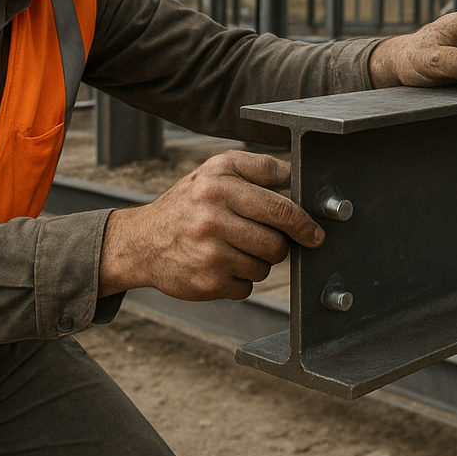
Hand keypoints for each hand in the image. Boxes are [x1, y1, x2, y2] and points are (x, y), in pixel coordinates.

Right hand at [99, 150, 323, 300]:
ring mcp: (209, 251)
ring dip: (257, 261)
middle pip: (277, 241)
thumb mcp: (216, 170)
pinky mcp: (207, 282)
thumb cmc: (188, 203)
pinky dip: (240, 280)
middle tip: (262, 238)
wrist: (141, 241)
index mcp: (219, 183)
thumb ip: (259, 168)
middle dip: (277, 243)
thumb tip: (301, 176)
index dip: (303, 222)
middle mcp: (212, 215)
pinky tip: (220, 265)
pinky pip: (248, 286)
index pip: (279, 206)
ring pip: (265, 266)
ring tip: (232, 248)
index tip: (315, 232)